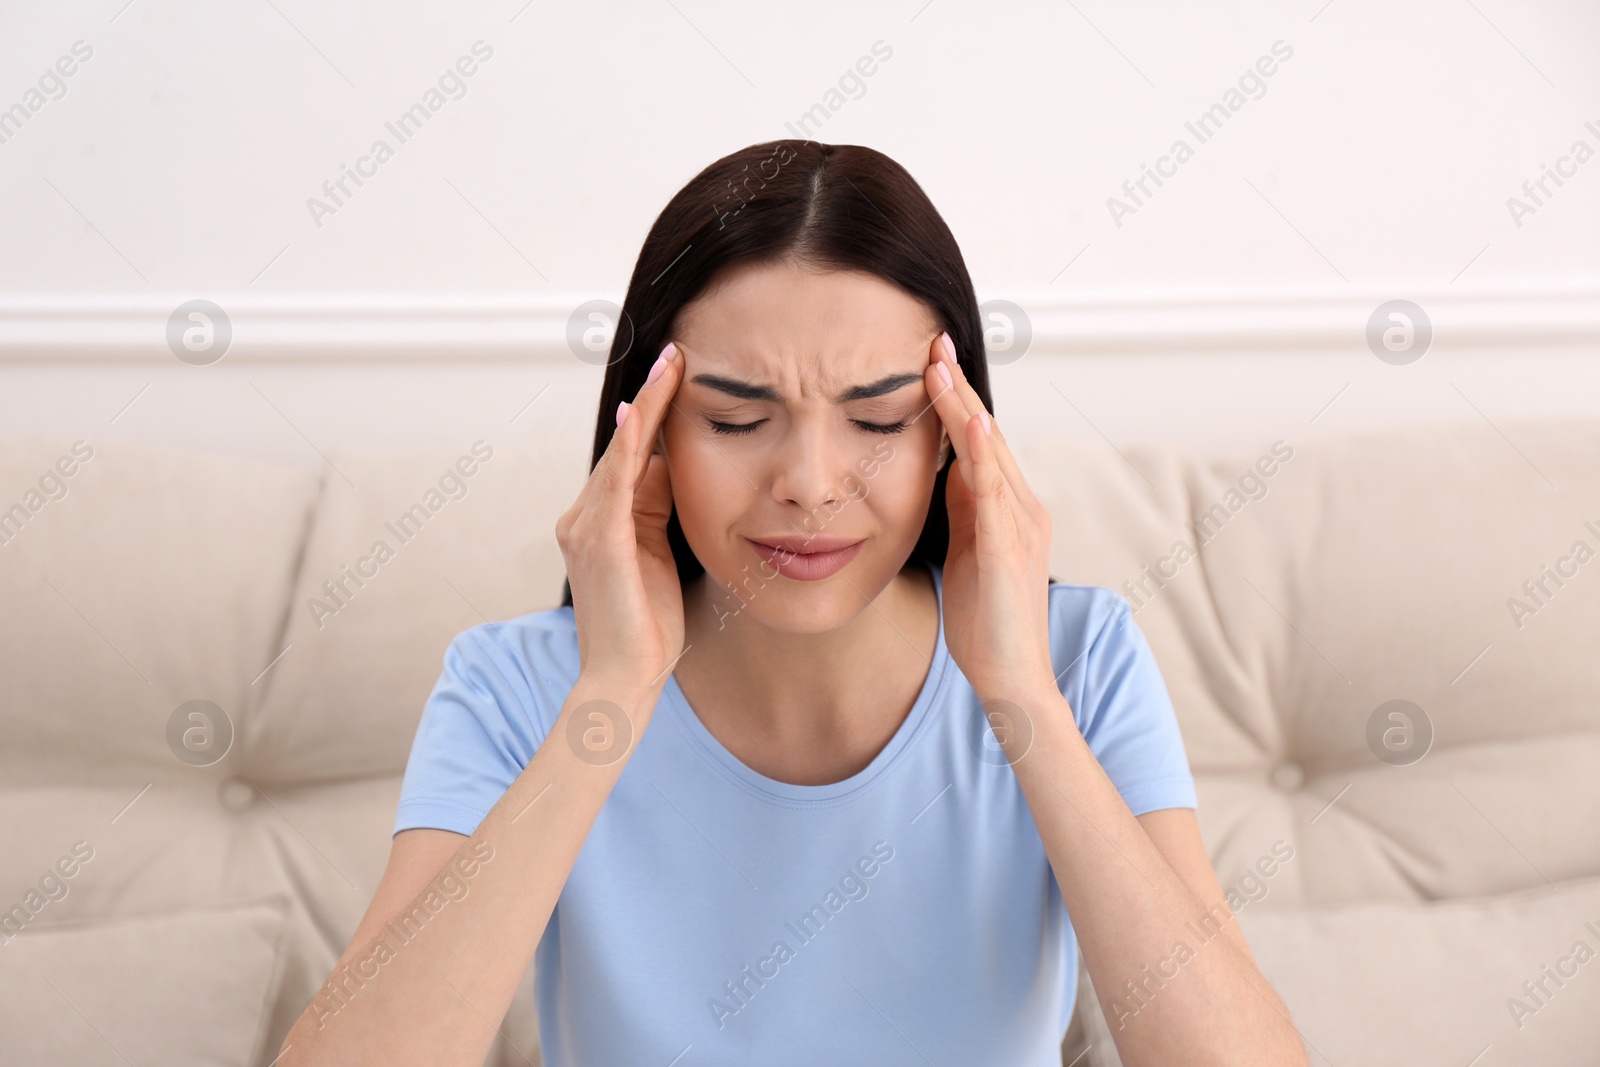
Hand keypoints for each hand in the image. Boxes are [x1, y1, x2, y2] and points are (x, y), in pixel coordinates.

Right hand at [556, 342, 685, 691]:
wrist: (623, 677)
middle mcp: (582, 516)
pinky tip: (650, 407)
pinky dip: (634, 438)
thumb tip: (670, 467)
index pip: (630, 455)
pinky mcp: (598, 537)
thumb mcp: (658, 556)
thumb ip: (658, 512)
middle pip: (624, 444)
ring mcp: (584, 525)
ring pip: (621, 450)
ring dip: (647, 405)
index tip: (678, 374)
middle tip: (677, 352)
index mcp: (600, 521)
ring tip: (673, 364)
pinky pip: (618, 475)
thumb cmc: (647, 626)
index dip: (653, 415)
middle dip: (651, 398)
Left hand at [924, 331, 1056, 702]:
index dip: (954, 399)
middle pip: (987, 433)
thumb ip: (963, 508)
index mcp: (1008, 506)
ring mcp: (1020, 526)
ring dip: (964, 406)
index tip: (928, 359)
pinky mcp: (1009, 550)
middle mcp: (1023, 507)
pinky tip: (974, 423)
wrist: (1010, 676)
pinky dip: (986, 456)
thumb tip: (946, 466)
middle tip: (931, 340)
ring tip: (938, 365)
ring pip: (991, 452)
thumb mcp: (966, 550)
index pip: (980, 440)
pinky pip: (997, 493)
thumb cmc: (984, 620)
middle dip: (957, 387)